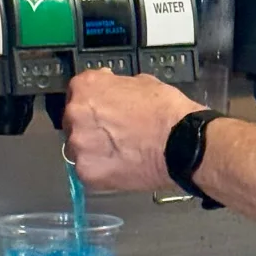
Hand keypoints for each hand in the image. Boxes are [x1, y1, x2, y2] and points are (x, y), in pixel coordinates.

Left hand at [63, 69, 199, 193]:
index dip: (94, 101)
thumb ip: (117, 88)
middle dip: (90, 126)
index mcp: (86, 87)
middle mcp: (76, 114)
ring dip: (94, 150)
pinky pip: (88, 171)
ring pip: (78, 148)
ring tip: (119, 154)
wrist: (181, 144)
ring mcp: (79, 145)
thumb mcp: (141, 83)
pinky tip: (120, 167)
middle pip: (74, 121)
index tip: (103, 108)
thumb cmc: (166, 113)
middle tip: (112, 134)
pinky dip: (101, 170)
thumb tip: (115, 93)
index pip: (78, 91)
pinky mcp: (87, 172)